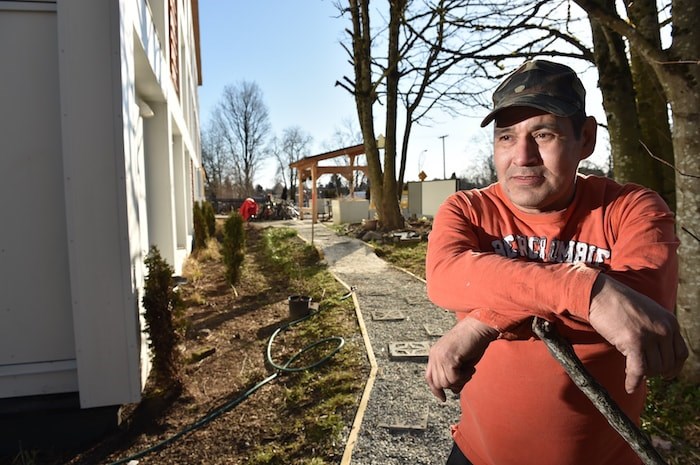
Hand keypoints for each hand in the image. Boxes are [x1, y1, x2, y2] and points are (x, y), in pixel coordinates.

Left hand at [425, 317, 498, 401]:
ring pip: (446, 383)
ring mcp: (440, 355)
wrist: (479, 327)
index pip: (429, 377)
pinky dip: (464, 377)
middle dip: (454, 384)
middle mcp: (434, 354)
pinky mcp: (448, 357)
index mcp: (435, 353)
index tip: (443, 399)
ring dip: (461, 380)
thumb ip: (453, 372)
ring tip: (469, 370)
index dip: (435, 389)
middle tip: (467, 374)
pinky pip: (453, 379)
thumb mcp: (460, 359)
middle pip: (438, 383)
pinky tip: (470, 368)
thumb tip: (453, 390)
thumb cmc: (473, 342)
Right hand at [589, 274, 687, 393]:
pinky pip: (638, 370)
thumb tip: (659, 351)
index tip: (665, 374)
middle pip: (667, 364)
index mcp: (670, 322)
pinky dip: (634, 381)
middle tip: (640, 370)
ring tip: (629, 369)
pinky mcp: (633, 342)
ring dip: (643, 374)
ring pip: (653, 369)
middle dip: (654, 371)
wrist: (601, 293)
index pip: (681, 354)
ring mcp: (650, 335)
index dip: (673, 368)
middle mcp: (664, 329)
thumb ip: (658, 328)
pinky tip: (630, 387)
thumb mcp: (648, 312)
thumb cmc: (619, 302)